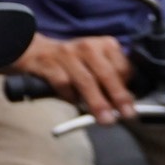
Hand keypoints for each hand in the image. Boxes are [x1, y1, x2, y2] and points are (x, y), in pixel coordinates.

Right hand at [15, 35, 135, 125]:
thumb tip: (123, 105)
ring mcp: (66, 54)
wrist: (34, 50)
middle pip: (106, 74)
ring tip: (105, 119)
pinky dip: (70, 96)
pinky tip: (74, 102)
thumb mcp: (95, 63)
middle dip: (118, 96)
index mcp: (104, 45)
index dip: (127, 87)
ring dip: (97, 102)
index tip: (130, 105)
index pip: (122, 66)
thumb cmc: (72, 62)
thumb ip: (110, 79)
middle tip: (126, 115)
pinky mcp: (48, 63)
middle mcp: (87, 46)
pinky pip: (63, 83)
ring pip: (86, 80)